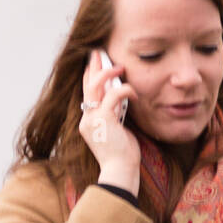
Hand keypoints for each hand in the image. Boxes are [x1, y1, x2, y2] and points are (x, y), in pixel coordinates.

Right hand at [79, 51, 140, 193]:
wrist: (120, 171)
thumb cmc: (122, 155)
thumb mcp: (117, 130)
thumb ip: (115, 114)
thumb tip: (120, 98)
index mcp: (88, 122)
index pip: (86, 93)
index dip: (90, 76)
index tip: (95, 62)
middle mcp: (86, 118)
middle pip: (86, 85)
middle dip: (93, 66)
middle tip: (99, 51)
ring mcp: (93, 119)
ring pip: (95, 86)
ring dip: (108, 73)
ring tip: (120, 66)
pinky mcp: (104, 119)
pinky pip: (114, 95)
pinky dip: (125, 90)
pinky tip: (136, 93)